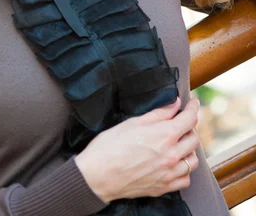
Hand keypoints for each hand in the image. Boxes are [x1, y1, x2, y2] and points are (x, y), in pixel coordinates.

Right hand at [74, 97, 199, 202]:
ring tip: (178, 144)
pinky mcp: (163, 187)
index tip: (194, 103)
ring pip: (193, 161)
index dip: (194, 108)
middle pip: (194, 139)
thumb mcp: (133, 122)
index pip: (189, 119)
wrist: (97, 175)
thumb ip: (158, 114)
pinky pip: (185, 179)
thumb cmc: (110, 145)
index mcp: (164, 135)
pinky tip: (174, 164)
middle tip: (181, 122)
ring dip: (189, 150)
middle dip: (190, 127)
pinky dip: (184, 170)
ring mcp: (169, 174)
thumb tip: (175, 105)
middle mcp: (171, 155)